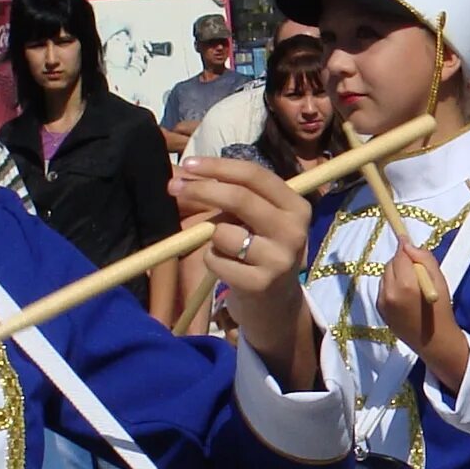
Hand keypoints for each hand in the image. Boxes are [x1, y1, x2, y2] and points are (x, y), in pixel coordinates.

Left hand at [172, 157, 316, 386]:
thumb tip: (188, 175)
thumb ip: (237, 197)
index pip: (255, 176)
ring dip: (212, 238)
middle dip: (201, 190)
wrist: (276, 304)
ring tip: (227, 250)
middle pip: (240, 198)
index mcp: (296, 206)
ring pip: (223, 232)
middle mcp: (294, 230)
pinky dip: (212, 261)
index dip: (218, 167)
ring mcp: (279, 259)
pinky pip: (216, 259)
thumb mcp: (260, 221)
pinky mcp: (260, 283)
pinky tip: (229, 269)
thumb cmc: (261, 252)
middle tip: (173, 188)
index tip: (188, 164)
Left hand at [375, 242, 469, 396]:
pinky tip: (406, 297)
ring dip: (396, 274)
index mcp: (406, 285)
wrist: (434, 342)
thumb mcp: (440, 282)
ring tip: (412, 286)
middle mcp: (389, 293)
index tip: (406, 239)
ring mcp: (382, 302)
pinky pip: (383, 288)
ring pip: (385, 276)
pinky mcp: (380, 310)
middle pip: (390, 264)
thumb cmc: (442, 311)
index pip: (400, 256)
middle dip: (401, 262)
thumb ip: (424, 260)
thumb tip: (407, 245)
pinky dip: (392, 286)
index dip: (404, 248)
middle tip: (417, 270)